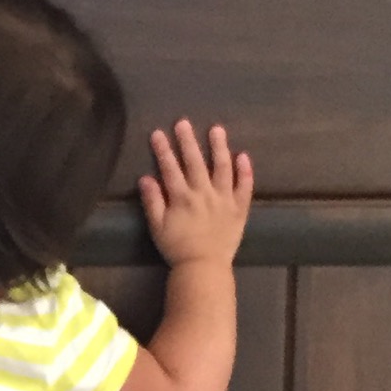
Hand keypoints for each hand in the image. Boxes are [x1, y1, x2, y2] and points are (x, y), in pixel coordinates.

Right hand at [139, 120, 252, 266]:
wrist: (204, 267)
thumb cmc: (177, 248)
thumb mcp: (157, 227)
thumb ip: (152, 201)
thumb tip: (145, 178)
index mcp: (182, 197)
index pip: (170, 168)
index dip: (163, 150)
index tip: (158, 132)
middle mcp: (203, 193)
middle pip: (195, 162)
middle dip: (187, 141)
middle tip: (183, 122)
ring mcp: (224, 199)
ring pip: (222, 167)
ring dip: (219, 147)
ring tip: (217, 130)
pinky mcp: (239, 208)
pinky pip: (244, 187)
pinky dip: (245, 172)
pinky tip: (243, 156)